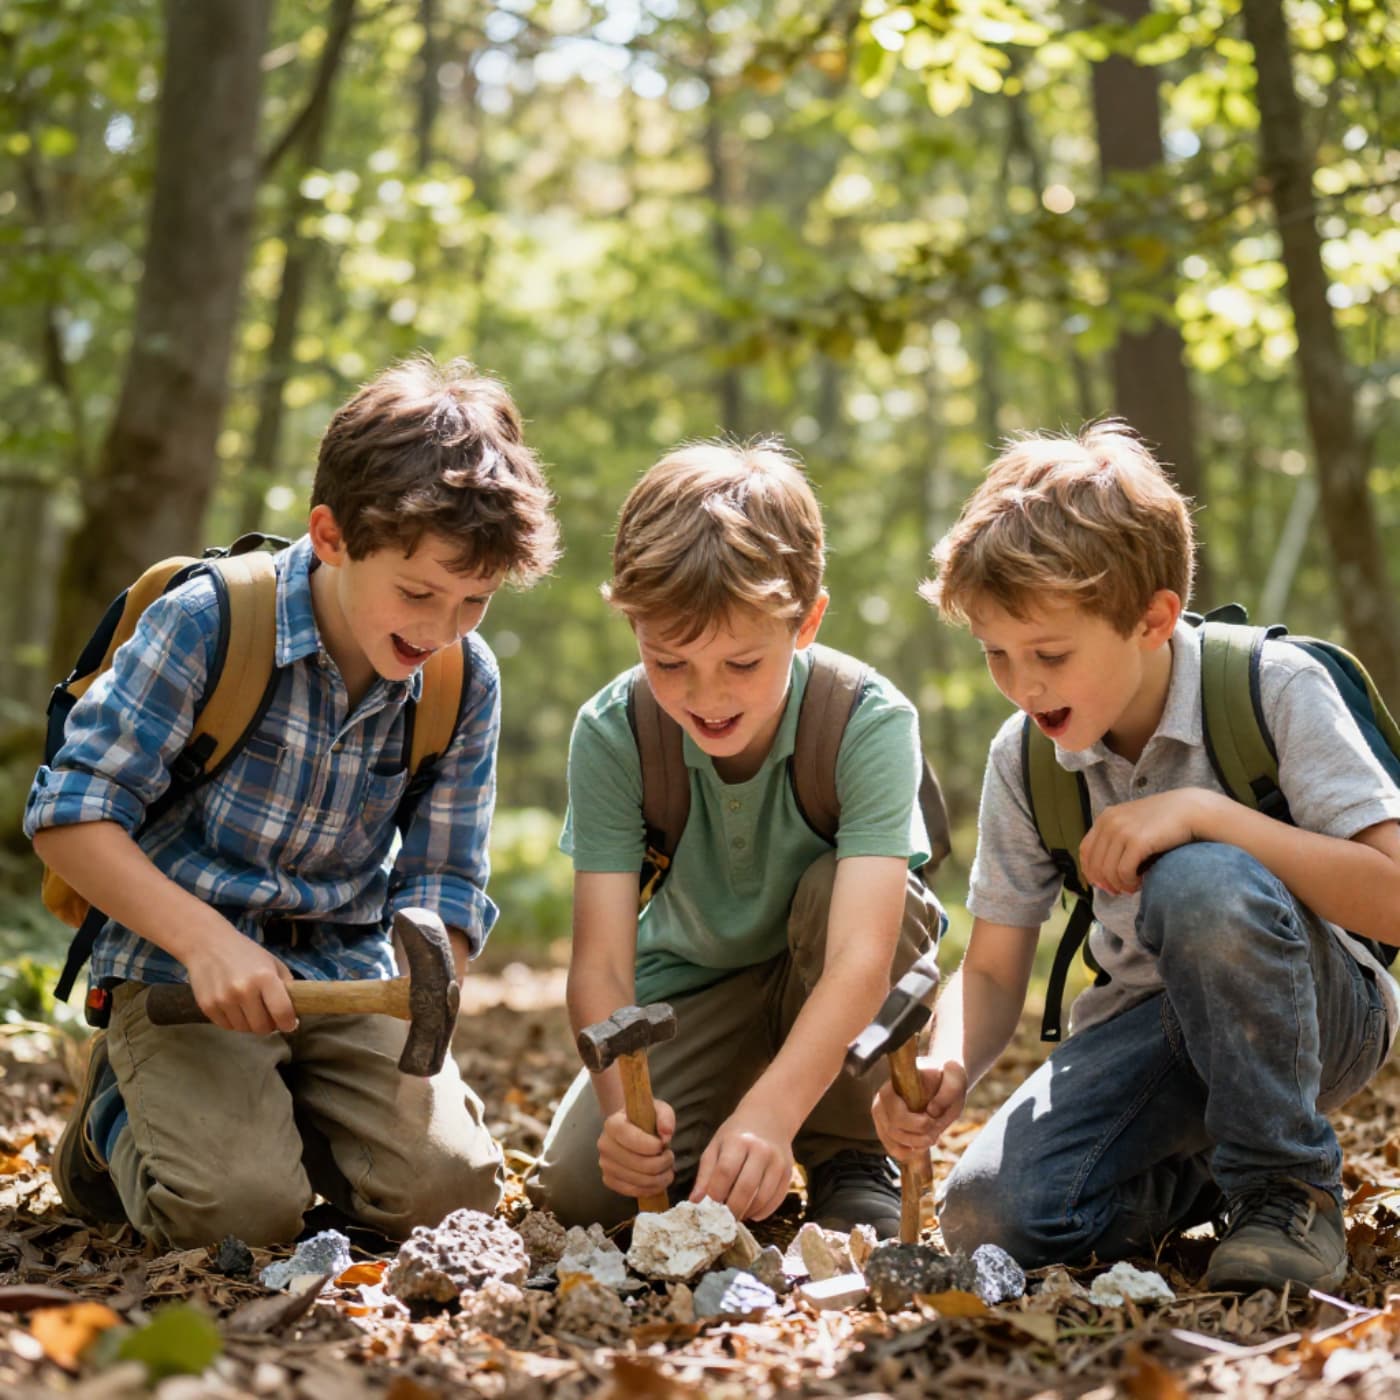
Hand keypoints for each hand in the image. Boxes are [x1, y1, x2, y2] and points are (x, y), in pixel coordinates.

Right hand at [186, 918, 296, 1034]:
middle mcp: (243, 990)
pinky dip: (234, 1021)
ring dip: (250, 1023)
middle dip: (269, 1025)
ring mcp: (223, 1000)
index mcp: (264, 977)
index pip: (282, 1012)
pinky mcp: (207, 1006)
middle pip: (262, 1028)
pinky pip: (226, 1026)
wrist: (207, 944)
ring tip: (250, 1008)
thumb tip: (293, 1013)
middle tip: (268, 1015)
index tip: (289, 1023)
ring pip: (244, 1029)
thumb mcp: (273, 963)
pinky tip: (234, 1006)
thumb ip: (286, 986)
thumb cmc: (245, 952)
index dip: (288, 1023)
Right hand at [598, 1098, 675, 1199]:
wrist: (631, 1129)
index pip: (629, 1138)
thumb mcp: (659, 1109)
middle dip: (662, 1163)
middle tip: (670, 1157)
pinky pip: (633, 1191)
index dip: (650, 1145)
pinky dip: (651, 1189)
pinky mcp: (609, 1180)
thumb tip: (666, 1135)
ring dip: (660, 1177)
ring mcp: (605, 1164)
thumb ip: (665, 1117)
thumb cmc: (645, 1118)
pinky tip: (659, 1180)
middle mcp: (604, 1145)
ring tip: (667, 1168)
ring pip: (638, 1180)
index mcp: (613, 1124)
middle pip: (638, 1163)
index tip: (663, 1144)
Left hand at [689, 1107, 793, 1221]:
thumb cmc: (736, 1134)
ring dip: (747, 1212)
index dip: (714, 1195)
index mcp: (738, 1141)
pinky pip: (776, 1200)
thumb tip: (695, 1202)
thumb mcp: (716, 1146)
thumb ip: (705, 1174)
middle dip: (731, 1210)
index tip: (706, 1209)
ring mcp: (778, 1162)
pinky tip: (751, 1212)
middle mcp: (761, 1150)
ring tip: (735, 1216)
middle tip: (721, 1220)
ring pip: (762, 1197)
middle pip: (745, 1188)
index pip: (725, 1172)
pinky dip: (762, 1212)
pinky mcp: (788, 1172)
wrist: (769, 1118)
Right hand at [871, 1058, 967, 1157]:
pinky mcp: (885, 1127)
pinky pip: (892, 1149)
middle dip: (919, 1137)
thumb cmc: (947, 1076)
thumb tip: (931, 1112)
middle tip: (936, 1131)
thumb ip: (948, 1091)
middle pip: (893, 1131)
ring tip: (932, 1137)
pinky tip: (921, 1145)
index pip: (896, 1115)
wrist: (941, 1078)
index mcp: (894, 1084)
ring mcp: (881, 1115)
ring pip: (893, 1142)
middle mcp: (881, 1100)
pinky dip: (909, 1152)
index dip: (917, 1124)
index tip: (933, 1120)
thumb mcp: (955, 1077)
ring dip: (916, 1146)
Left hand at [1078, 788, 1222, 895]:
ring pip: (1108, 871)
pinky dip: (1129, 883)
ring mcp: (1122, 831)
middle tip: (1120, 890)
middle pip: (1094, 864)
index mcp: (1105, 817)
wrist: (1191, 810)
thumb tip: (1103, 874)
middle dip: (1106, 882)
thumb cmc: (1164, 821)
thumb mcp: (1133, 824)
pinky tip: (1140, 882)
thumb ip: (1116, 840)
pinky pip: (1123, 872)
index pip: (1085, 850)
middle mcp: (1109, 822)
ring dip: (1120, 885)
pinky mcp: (1137, 841)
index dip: (1091, 871)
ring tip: (1133, 887)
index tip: (1102, 883)